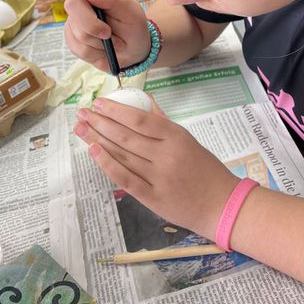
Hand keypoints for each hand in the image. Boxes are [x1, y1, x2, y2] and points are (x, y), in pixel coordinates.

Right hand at [63, 0, 150, 71]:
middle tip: (108, 32)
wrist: (134, 50)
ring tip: (111, 40)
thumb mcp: (131, 9)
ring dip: (97, 40)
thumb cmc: (133, 24)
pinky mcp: (72, 37)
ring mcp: (74, 18)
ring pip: (75, 29)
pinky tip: (104, 49)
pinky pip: (76, 46)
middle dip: (91, 22)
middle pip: (72, 4)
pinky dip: (94, 52)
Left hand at [74, 96, 238, 238]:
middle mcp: (165, 155)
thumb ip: (164, 121)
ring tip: (81, 129)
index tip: (98, 103)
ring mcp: (158, 177)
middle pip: (126, 135)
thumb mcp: (188, 139)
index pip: (140, 119)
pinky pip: (125, 178)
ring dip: (97, 140)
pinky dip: (107, 164)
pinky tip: (93, 152)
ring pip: (122, 154)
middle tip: (81, 113)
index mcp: (176, 137)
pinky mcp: (152, 197)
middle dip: (99, 122)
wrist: (222, 204)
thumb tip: (145, 99)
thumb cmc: (206, 169)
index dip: (116, 110)